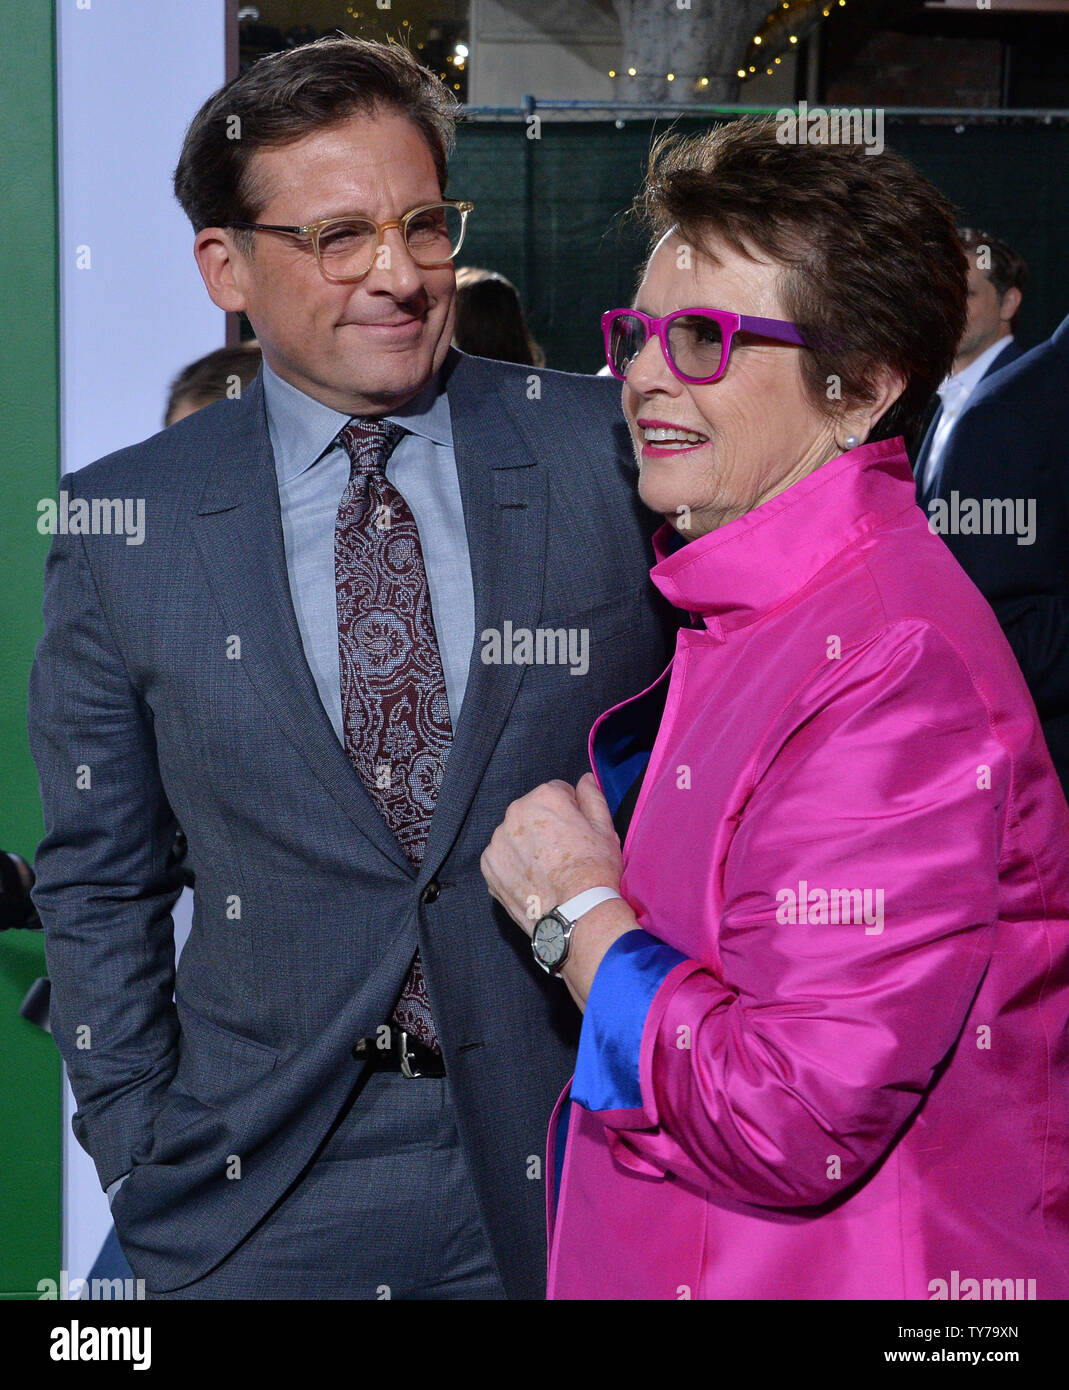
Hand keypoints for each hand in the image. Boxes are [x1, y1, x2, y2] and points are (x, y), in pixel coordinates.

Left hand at [481, 773, 621, 936]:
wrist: (576, 913)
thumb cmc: (595, 869)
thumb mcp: (605, 828)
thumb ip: (593, 797)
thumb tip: (584, 779)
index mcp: (545, 797)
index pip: (557, 792)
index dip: (570, 811)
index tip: (577, 833)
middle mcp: (515, 812)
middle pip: (532, 811)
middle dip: (545, 825)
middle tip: (563, 853)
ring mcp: (498, 840)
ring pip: (515, 834)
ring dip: (526, 844)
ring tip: (546, 870)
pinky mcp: (489, 865)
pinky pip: (502, 857)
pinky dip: (513, 865)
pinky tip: (531, 880)